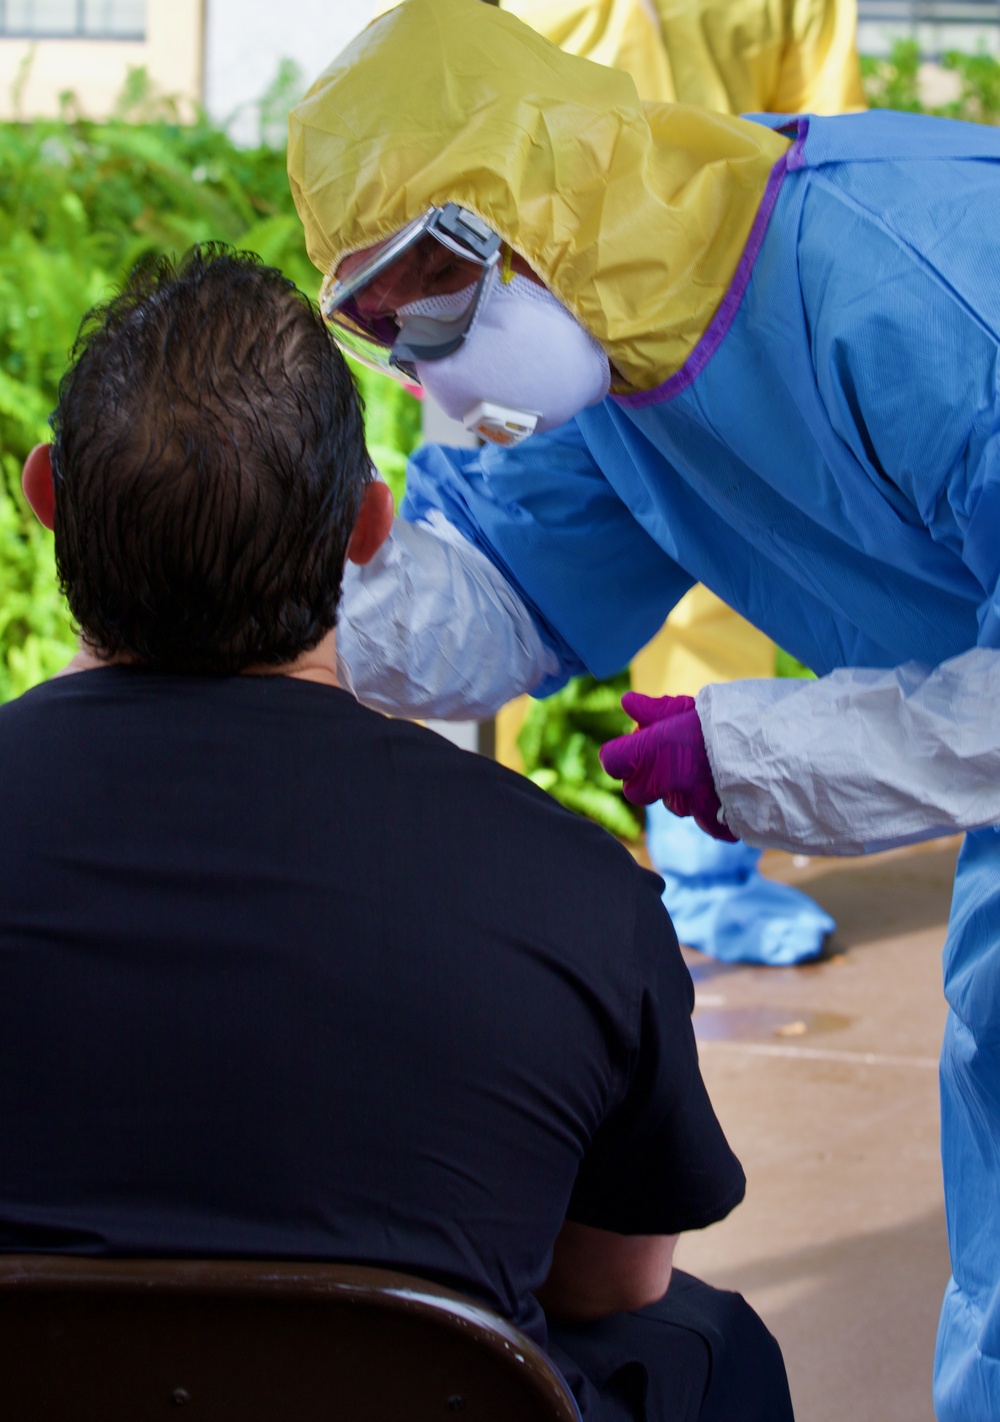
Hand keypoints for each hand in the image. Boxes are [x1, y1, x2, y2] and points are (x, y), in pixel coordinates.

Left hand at [600, 692, 736, 840]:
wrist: (770, 748)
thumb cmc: (726, 722)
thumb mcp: (687, 709)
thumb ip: (654, 710)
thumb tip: (628, 702)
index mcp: (652, 752)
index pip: (611, 761)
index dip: (621, 755)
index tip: (635, 747)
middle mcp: (665, 783)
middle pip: (635, 791)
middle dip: (646, 779)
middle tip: (668, 762)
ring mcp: (689, 804)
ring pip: (671, 805)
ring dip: (681, 793)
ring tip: (705, 771)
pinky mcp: (713, 822)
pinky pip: (703, 821)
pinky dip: (710, 812)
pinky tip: (723, 792)